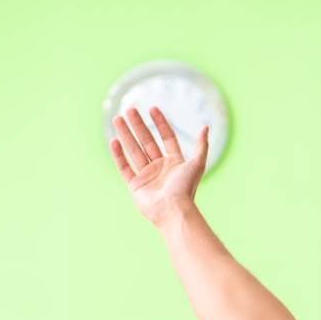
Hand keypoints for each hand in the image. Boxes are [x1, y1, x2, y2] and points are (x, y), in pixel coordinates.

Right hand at [110, 105, 209, 227]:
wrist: (173, 210)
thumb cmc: (186, 188)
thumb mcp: (198, 164)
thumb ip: (201, 145)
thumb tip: (206, 127)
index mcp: (174, 162)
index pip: (166, 137)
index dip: (160, 123)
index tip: (152, 109)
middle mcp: (160, 168)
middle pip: (147, 141)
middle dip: (138, 125)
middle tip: (129, 109)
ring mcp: (147, 176)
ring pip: (134, 150)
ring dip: (126, 134)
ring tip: (118, 118)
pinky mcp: (135, 186)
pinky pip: (125, 167)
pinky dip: (119, 155)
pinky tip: (114, 140)